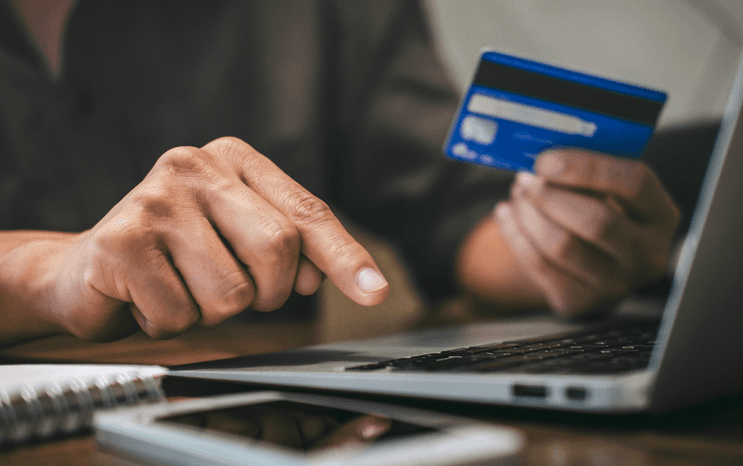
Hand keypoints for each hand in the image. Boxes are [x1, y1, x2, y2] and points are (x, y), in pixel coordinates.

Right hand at [47, 137, 388, 340]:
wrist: (87, 270)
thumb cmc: (176, 255)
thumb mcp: (238, 239)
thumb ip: (288, 249)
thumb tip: (317, 276)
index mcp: (234, 159)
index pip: (306, 212)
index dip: (344, 255)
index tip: (376, 292)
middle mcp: (194, 165)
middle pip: (277, 249)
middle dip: (264, 291)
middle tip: (230, 287)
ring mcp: (155, 199)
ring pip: (231, 293)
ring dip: (211, 311)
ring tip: (181, 286)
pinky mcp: (122, 241)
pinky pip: (181, 315)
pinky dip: (170, 323)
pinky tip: (148, 296)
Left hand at [493, 149, 679, 316]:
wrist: (591, 263)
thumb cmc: (599, 211)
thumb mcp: (608, 190)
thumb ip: (587, 173)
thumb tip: (544, 160)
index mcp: (662, 215)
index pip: (634, 184)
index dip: (586, 168)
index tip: (547, 159)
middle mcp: (648, 254)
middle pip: (596, 221)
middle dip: (551, 196)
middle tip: (526, 178)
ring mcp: (616, 285)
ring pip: (562, 245)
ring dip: (529, 214)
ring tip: (518, 195)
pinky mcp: (580, 302)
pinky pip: (538, 264)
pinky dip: (515, 234)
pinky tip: (507, 214)